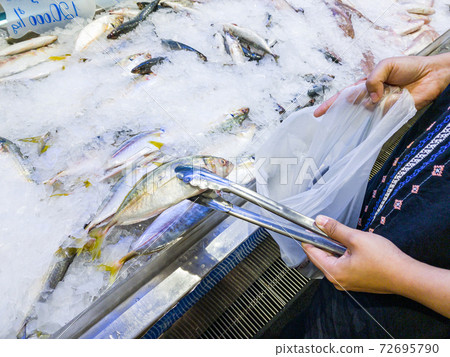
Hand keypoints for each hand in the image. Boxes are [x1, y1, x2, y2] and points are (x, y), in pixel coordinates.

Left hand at [302, 215, 407, 293]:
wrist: (407, 276)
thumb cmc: (385, 260)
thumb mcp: (356, 238)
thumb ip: (335, 229)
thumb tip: (320, 221)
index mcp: (333, 272)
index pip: (311, 252)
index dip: (309, 237)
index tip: (308, 226)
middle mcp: (337, 280)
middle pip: (321, 256)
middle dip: (325, 241)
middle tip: (331, 228)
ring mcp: (346, 282)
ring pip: (333, 260)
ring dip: (337, 247)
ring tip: (350, 239)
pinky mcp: (355, 281)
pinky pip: (343, 265)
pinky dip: (345, 255)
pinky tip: (355, 248)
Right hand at [314, 53, 449, 117]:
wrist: (432, 75)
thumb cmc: (409, 67)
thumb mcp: (386, 65)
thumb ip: (373, 78)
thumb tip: (371, 98)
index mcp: (366, 84)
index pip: (345, 94)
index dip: (331, 104)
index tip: (317, 113)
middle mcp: (371, 97)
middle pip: (351, 106)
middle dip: (341, 111)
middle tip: (330, 118)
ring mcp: (381, 107)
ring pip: (366, 111)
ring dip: (370, 105)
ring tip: (386, 94)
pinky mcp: (392, 114)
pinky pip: (382, 116)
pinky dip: (383, 110)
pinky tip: (388, 104)